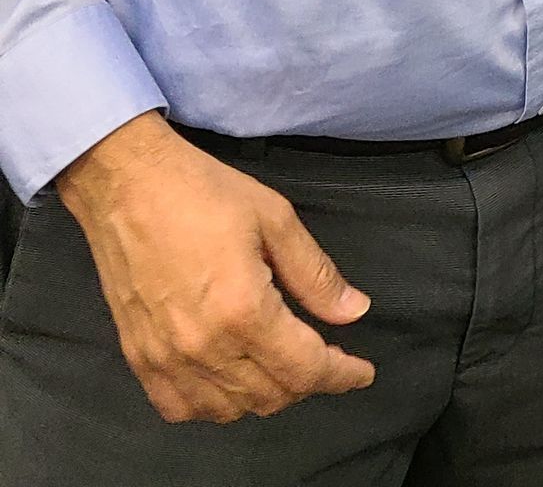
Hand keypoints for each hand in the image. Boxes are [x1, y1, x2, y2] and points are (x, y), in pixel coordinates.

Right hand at [55, 114, 374, 424]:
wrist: (128, 186)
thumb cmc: (200, 193)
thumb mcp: (275, 219)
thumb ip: (315, 274)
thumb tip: (352, 310)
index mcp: (243, 310)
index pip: (305, 368)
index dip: (341, 375)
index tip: (361, 373)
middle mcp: (204, 346)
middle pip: (271, 396)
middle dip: (309, 383)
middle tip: (326, 358)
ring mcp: (166, 358)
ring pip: (230, 410)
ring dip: (266, 396)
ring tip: (284, 366)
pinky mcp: (140, 358)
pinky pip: (182, 408)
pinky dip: (215, 405)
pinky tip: (231, 381)